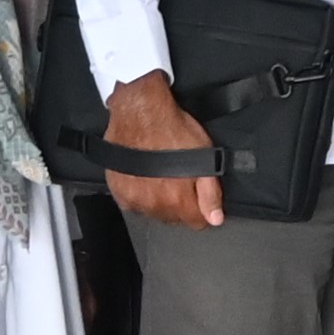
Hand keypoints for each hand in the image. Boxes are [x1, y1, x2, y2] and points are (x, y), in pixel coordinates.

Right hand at [100, 69, 225, 230]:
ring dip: (159, 200)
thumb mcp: (204, 156)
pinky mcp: (118, 191)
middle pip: (174, 218)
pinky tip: (146, 176)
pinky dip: (141, 194)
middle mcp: (153, 204)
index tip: (199, 194)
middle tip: (180, 177)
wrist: (140, 111)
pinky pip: (134, 203)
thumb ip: (210, 192)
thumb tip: (215, 218)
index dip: (202, 208)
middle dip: (180, 203)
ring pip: (154, 212)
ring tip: (162, 174)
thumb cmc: (171, 128)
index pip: (197, 223)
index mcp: (176, 199)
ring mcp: (132, 199)